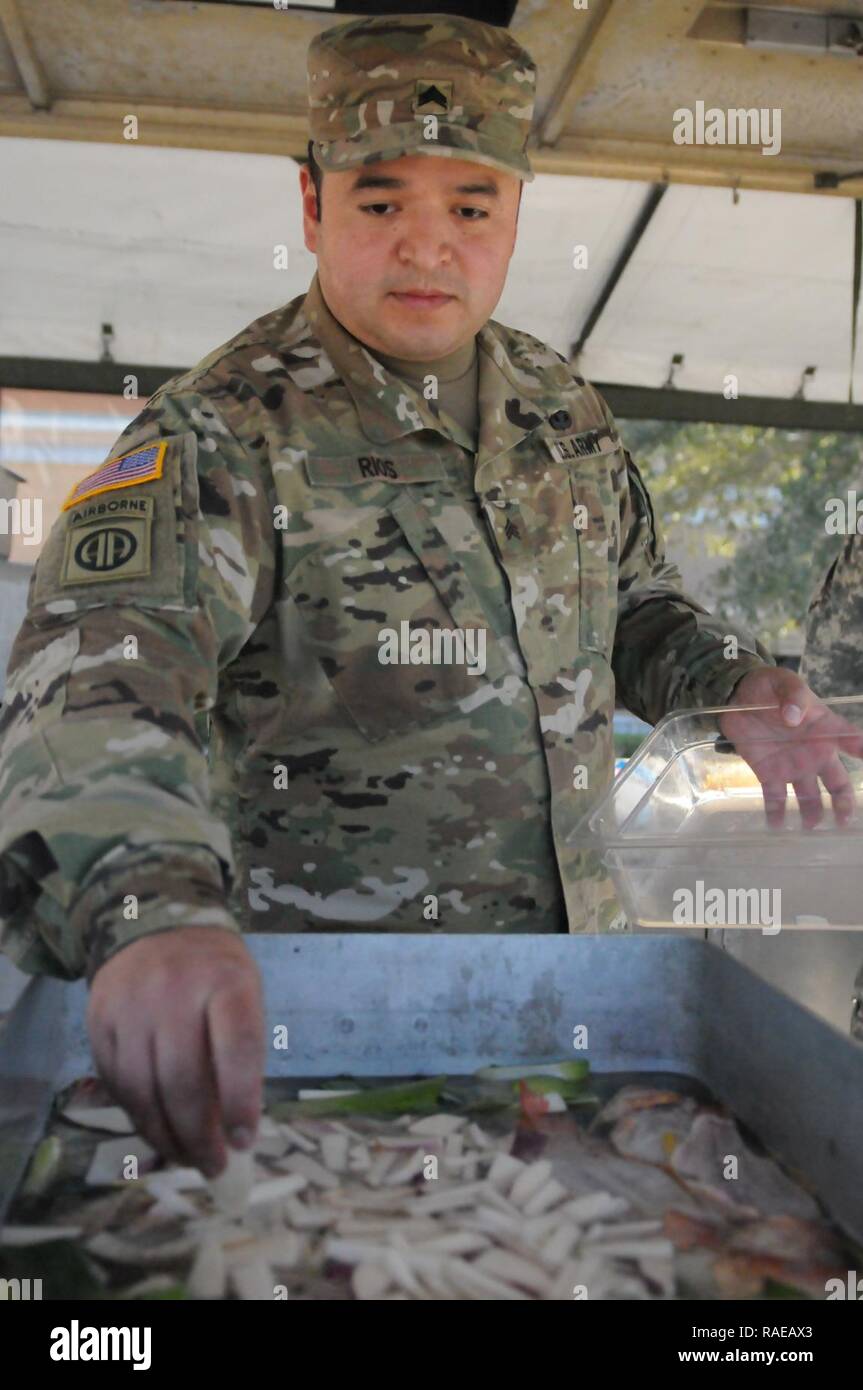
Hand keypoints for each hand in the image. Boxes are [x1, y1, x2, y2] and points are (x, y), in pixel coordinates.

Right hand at [86, 926, 263, 1176]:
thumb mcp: (244, 995)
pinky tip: (157, 1132)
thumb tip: (234, 1131)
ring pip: (143, 1089)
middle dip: (199, 1134)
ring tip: (187, 1158)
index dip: (240, 1101)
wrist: (155, 927)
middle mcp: (175, 990)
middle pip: (182, 1078)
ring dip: (165, 1135)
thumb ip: (241, 1054)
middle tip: (214, 1165)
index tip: (244, 1142)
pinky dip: (138, 1116)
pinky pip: (117, 1083)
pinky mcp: (99, 1020)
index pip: (238, 1047)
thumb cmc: (214, 973)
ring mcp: (131, 1005)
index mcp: (226, 981)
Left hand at [719, 667, 862, 829]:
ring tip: (811, 826)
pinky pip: (775, 798)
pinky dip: (776, 813)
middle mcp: (814, 753)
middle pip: (836, 782)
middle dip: (843, 801)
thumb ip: (793, 695)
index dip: (859, 749)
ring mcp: (792, 766)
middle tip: (845, 819)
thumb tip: (794, 716)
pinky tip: (776, 827)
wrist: (737, 695)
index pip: (849, 740)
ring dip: (812, 813)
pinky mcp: (768, 773)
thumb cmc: (769, 687)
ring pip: (809, 796)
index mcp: (824, 728)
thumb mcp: (783, 682)